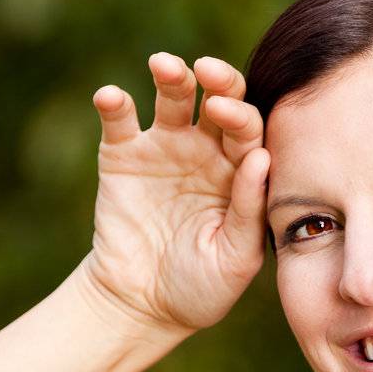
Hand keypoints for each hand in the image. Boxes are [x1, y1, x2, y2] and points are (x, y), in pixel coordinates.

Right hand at [76, 52, 269, 334]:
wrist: (144, 306)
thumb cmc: (203, 287)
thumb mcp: (235, 258)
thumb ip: (249, 209)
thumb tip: (261, 157)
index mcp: (241, 171)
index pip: (249, 131)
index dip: (241, 116)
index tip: (227, 113)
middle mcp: (207, 150)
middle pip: (219, 100)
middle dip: (218, 80)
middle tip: (207, 71)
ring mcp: (164, 148)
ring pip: (173, 98)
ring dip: (171, 76)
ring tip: (163, 65)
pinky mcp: (122, 155)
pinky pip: (119, 120)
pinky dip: (114, 103)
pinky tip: (111, 97)